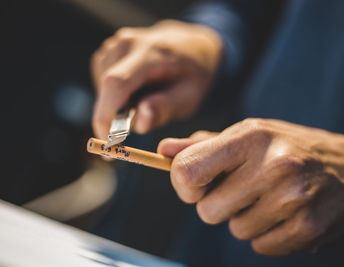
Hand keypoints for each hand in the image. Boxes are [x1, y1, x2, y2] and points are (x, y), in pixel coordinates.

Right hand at [91, 20, 222, 139]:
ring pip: (102, 88)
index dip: (105, 115)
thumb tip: (140, 123)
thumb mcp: (190, 95)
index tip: (109, 143)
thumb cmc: (193, 75)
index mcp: (151, 52)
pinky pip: (101, 82)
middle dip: (114, 116)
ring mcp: (115, 45)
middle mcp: (128, 43)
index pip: (116, 83)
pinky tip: (135, 93)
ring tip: (144, 102)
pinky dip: (113, 96)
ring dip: (115, 106)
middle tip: (138, 124)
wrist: (191, 46)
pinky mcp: (108, 52)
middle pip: (106, 87)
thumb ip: (165, 108)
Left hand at [158, 118, 343, 255]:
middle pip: (207, 211)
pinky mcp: (309, 227)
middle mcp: (272, 164)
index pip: (186, 172)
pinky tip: (284, 212)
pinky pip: (260, 247)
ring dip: (245, 219)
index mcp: (249, 137)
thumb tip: (162, 151)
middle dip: (217, 204)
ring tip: (268, 197)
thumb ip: (201, 146)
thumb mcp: (245, 135)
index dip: (184, 185)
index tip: (197, 185)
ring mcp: (293, 197)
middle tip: (242, 188)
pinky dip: (267, 234)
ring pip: (235, 230)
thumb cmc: (284, 147)